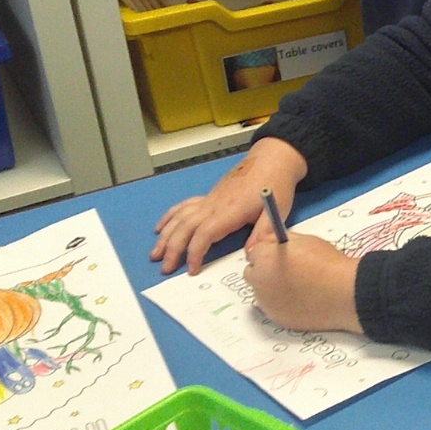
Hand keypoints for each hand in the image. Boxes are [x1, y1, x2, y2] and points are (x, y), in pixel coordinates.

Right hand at [151, 139, 308, 274]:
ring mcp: (208, 200)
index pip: (204, 234)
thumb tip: (251, 255)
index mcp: (230, 211)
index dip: (194, 253)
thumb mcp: (275, 211)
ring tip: (155, 254)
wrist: (271, 160)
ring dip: (165, 236)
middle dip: (172, 248)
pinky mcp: (208, 196)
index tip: (192, 269)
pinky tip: (160, 228)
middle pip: (185, 227)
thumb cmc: (275, 185)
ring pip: (179, 217)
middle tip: (165, 268)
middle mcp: (213, 205)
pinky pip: (183, 206)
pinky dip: (169, 217)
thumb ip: (263, 234)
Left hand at [242, 234, 362, 333]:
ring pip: (261, 292)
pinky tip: (301, 299)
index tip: (280, 254)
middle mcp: (259, 281)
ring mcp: (267, 303)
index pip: (254, 252)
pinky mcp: (277, 319)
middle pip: (251, 273)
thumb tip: (272, 243)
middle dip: (264, 270)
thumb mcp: (306, 240)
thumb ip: (281, 241)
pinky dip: (281, 303)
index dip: (268, 252)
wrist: (344, 294)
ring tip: (297, 286)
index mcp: (264, 258)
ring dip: (271, 287)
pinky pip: (272, 308)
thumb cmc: (328, 264)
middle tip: (286, 270)